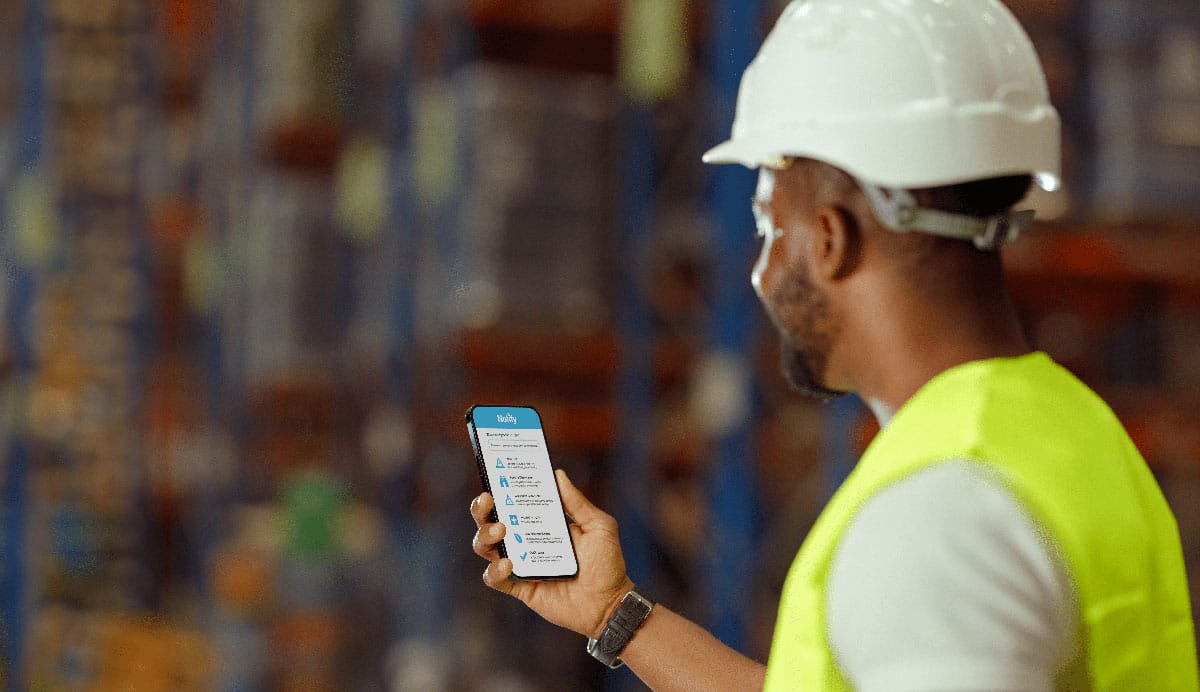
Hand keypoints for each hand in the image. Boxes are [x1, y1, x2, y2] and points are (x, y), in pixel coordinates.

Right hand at [470, 469, 634, 638]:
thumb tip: (558, 474)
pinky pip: (495, 579)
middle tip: (489, 499)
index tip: (496, 474)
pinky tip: (508, 563)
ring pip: (486, 548)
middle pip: (490, 522)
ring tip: (501, 530)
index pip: (513, 503)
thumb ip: (577, 503)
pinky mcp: (520, 588)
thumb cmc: (607, 563)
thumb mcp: (598, 526)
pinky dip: (494, 570)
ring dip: (485, 536)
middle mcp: (525, 542)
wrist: (610, 603)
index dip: (500, 489)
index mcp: (541, 523)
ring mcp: (521, 565)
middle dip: (482, 509)